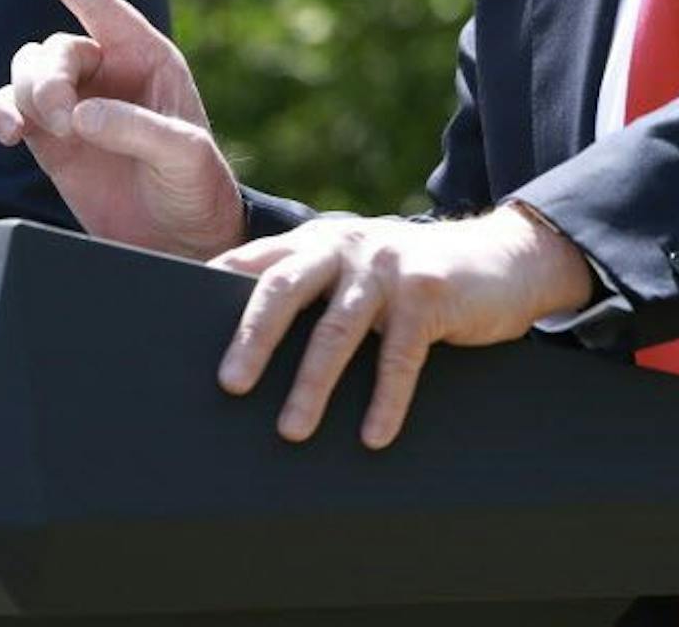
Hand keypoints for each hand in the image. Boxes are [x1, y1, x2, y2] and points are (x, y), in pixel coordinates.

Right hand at [0, 0, 244, 259]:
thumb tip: (81, 115)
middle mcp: (108, 73)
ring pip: (27, 72)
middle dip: (49, 78)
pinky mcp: (49, 139)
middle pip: (55, 49)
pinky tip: (11, 134)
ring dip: (28, 96)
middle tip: (66, 120)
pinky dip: (0, 115)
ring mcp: (74, 105)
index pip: (103, 7)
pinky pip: (9, 109)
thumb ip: (138, 130)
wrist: (181, 240)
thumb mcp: (185, 154)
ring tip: (50, 133)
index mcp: (148, 59)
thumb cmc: (198, 187)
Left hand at [212, 205, 593, 448]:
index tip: (172, 323)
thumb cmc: (412, 282)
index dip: (213, 288)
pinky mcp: (429, 292)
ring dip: (313, 383)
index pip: (254, 262)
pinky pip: (401, 355)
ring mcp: (387, 266)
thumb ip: (311, 293)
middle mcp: (344, 245)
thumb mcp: (356, 274)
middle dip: (253, 337)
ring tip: (292, 430)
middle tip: (229, 384)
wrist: (506, 259)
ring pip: (338, 328)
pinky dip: (386, 399)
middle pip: (285, 288)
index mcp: (316, 242)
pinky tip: (373, 436)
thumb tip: (243, 349)